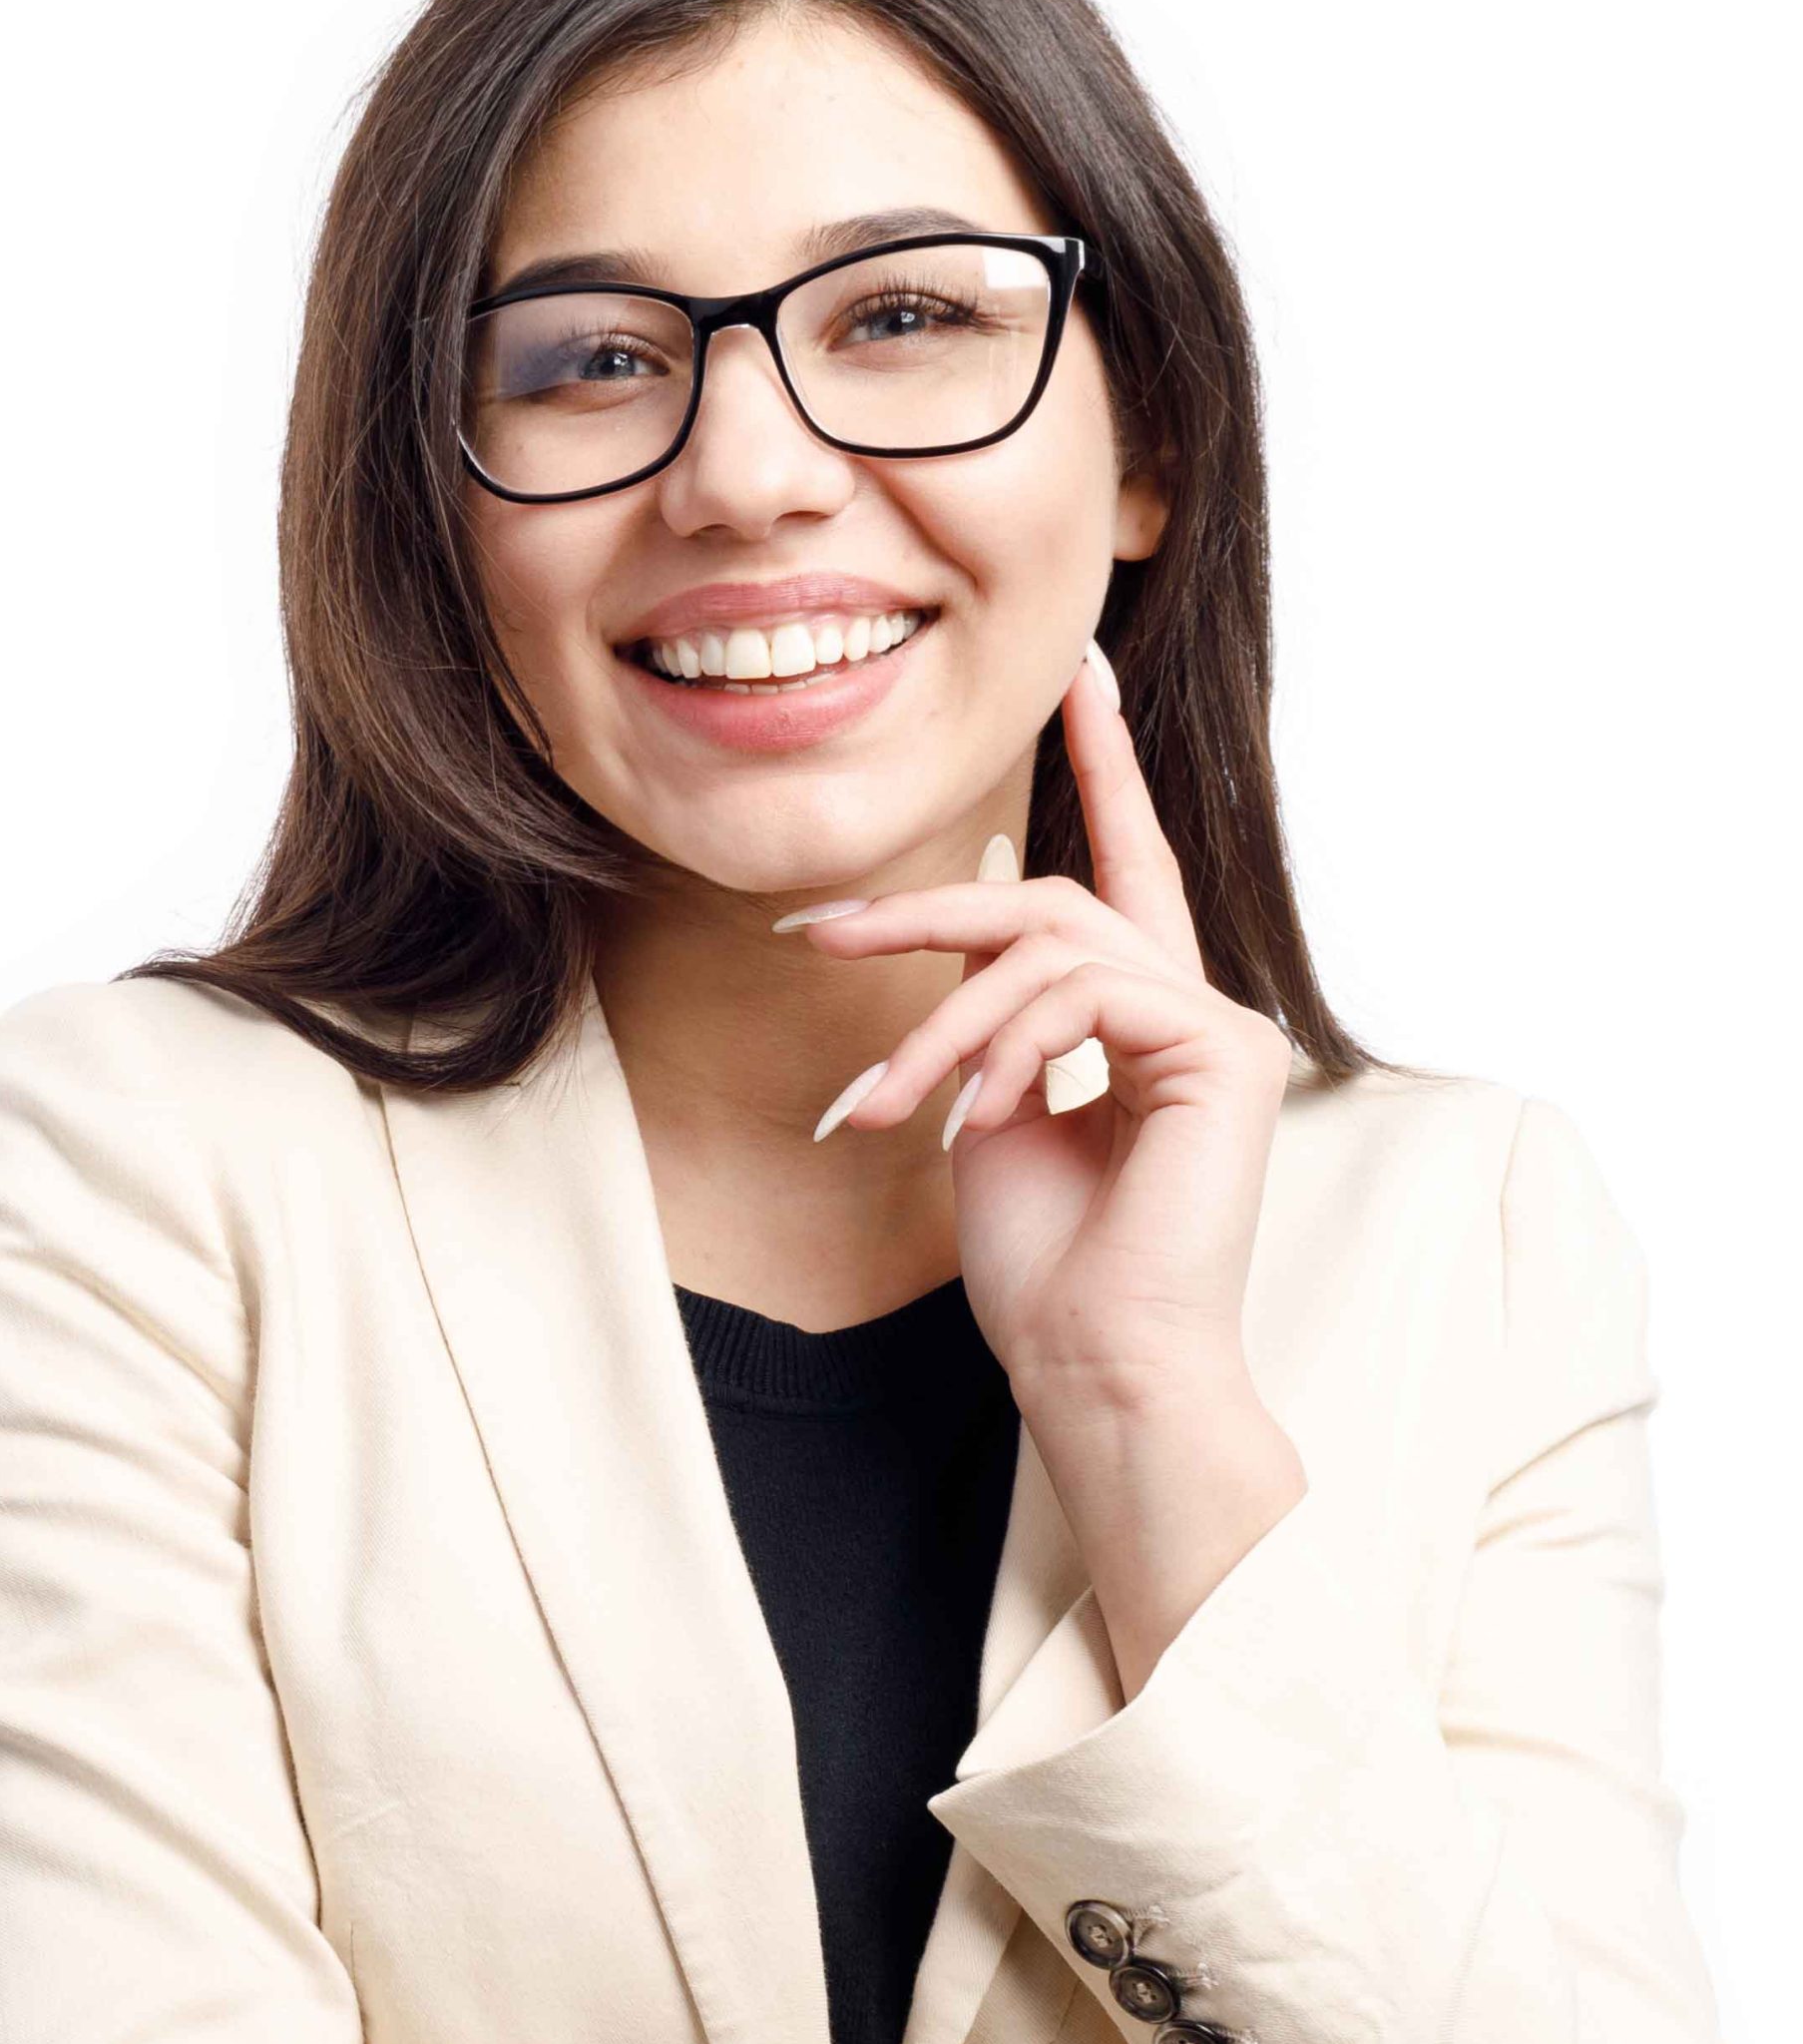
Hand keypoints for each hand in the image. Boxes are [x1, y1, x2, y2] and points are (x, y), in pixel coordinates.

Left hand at [775, 636, 1306, 1677]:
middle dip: (922, 915)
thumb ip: (991, 1014)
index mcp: (1144, 1020)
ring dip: (937, 1028)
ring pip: (1051, 949)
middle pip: (1053, 901)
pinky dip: (1005, 1051)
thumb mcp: (990, 1109)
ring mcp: (1222, 1029)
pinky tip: (973, 1123)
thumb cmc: (1047, 1269)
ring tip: (878, 1112)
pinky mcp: (1227, 1054)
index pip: (1126, 868)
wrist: (1097, 1369)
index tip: (1083, 674)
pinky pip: (1087, 996)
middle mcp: (1196, 1009)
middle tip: (814, 935)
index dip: (1106, 768)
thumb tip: (975, 914)